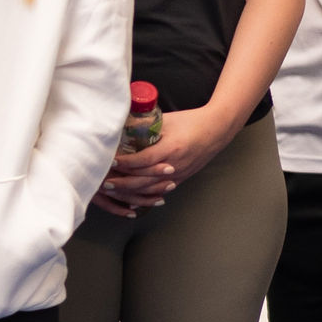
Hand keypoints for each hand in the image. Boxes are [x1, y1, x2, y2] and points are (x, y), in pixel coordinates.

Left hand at [94, 101, 240, 216]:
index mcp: (171, 148)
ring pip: (151, 189)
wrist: (216, 130)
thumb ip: (146, 126)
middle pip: (144, 180)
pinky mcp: (181, 179)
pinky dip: (145, 197)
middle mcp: (175, 165)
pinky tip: (132, 201)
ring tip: (113, 192)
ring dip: (130, 192)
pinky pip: (160, 191)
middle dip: (122, 183)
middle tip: (104, 182)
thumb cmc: (191, 122)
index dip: (125, 163)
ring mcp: (179, 174)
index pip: (143, 160)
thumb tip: (123, 126)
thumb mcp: (167, 120)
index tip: (110, 162)